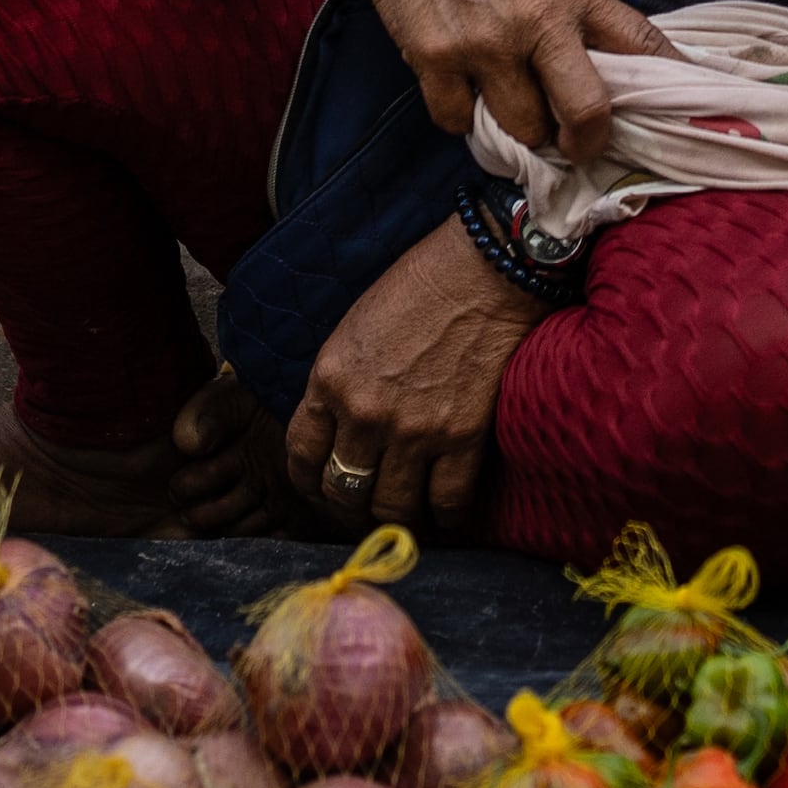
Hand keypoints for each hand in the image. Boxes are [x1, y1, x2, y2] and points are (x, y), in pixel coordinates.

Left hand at [289, 217, 532, 533]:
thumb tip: (339, 427)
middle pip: (342, 491)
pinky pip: (447, 502)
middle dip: (348, 507)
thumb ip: (339, 383)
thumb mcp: (354, 328)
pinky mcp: (463, 437)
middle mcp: (364, 414)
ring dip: (394, 516)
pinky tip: (446, 514)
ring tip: (403, 514)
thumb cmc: (421, 284)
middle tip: (362, 507)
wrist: (486, 269)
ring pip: (390, 507)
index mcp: (329, 380)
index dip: (308, 481)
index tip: (321, 486)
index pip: (301, 456)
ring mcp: (414, 430)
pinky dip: (446, 518)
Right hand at [347, 0, 663, 166]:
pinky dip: (463, 116)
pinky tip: (464, 90)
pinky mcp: (434, 59)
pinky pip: (458, 122)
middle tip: (577, 144)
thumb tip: (608, 69)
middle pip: (585, 112)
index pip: (640, 43)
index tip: (676, 110)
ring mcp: (484, 44)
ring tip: (513, 105)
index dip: (669, 81)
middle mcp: (536, 21)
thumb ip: (577, 12)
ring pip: (522, 128)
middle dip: (586, 142)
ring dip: (521, 129)